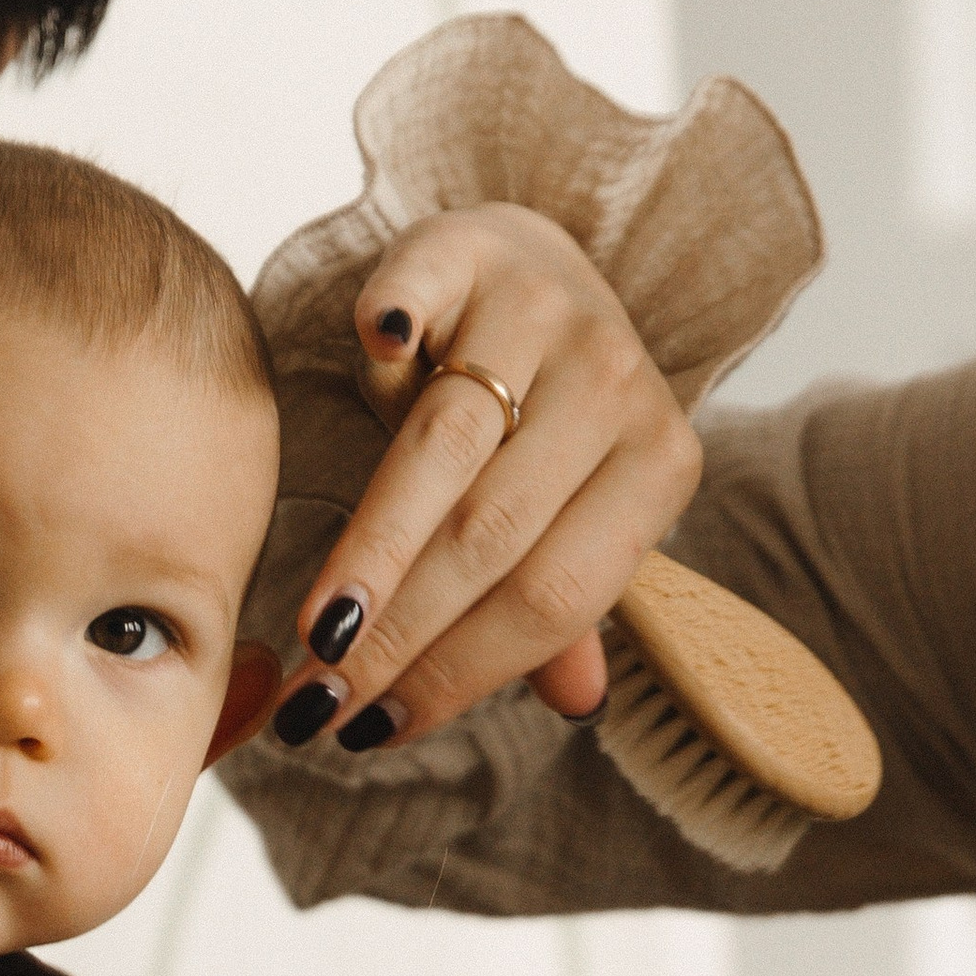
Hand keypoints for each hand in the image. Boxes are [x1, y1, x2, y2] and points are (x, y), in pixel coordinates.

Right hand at [262, 206, 698, 755]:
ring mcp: (543, 305)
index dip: (463, 671)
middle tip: (323, 700)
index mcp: (659, 463)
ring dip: (372, 548)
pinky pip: (419, 295)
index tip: (377, 728)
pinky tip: (370, 356)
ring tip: (317, 628)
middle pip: (494, 534)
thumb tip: (582, 705)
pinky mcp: (467, 246)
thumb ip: (557, 598)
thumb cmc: (537, 418)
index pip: (556, 594)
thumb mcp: (567, 508)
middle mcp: (616, 380)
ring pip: (447, 445)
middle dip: (401, 634)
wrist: (528, 267)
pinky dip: (392, 330)